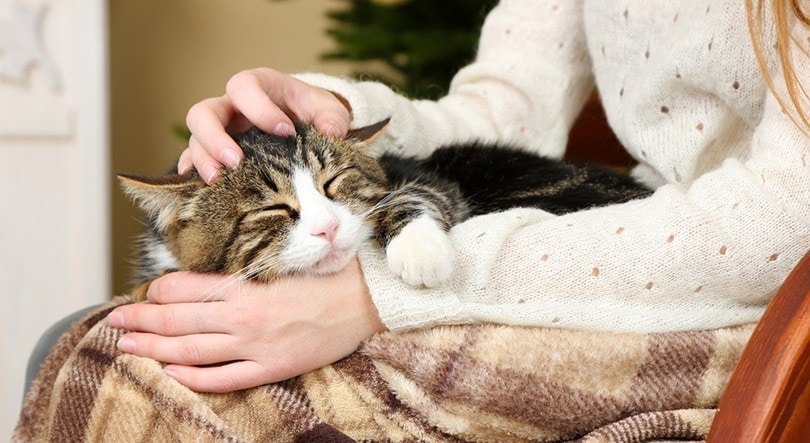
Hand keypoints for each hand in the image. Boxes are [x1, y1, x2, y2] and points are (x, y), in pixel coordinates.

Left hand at [107, 258, 384, 392]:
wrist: (366, 300)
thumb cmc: (326, 274)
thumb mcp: (282, 259)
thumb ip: (244, 268)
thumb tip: (210, 271)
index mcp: (247, 284)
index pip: (184, 286)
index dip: (157, 289)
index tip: (142, 291)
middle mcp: (244, 316)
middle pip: (178, 319)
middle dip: (141, 319)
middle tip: (115, 319)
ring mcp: (256, 345)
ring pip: (192, 349)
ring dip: (154, 347)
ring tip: (128, 345)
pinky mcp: (272, 367)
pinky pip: (223, 379)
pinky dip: (192, 377)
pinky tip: (169, 372)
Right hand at [180, 67, 352, 182]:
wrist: (305, 126)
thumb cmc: (312, 114)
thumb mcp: (327, 110)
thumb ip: (333, 117)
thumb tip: (332, 133)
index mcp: (257, 87)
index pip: (244, 86)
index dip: (259, 107)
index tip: (285, 131)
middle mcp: (231, 108)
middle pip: (204, 112)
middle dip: (216, 137)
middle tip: (237, 161)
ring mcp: (219, 132)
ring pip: (195, 140)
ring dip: (204, 160)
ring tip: (219, 181)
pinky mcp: (216, 155)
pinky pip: (192, 161)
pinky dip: (193, 175)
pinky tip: (199, 189)